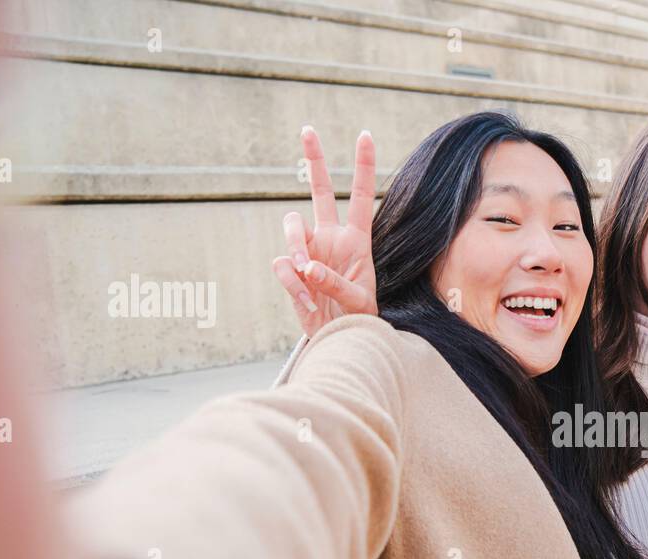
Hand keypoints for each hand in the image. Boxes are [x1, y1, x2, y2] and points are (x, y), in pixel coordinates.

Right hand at [272, 126, 378, 336]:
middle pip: (319, 191)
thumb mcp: (358, 303)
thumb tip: (306, 266)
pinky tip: (306, 300)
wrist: (338, 339)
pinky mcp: (290, 269)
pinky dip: (292, 283)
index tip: (364, 135)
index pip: (359, 196)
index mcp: (356, 240)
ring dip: (295, 245)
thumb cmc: (358, 320)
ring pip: (292, 225)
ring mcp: (308, 251)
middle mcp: (331, 238)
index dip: (362, 166)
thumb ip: (335, 282)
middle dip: (315, 160)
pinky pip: (282, 265)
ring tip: (305, 271)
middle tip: (308, 129)